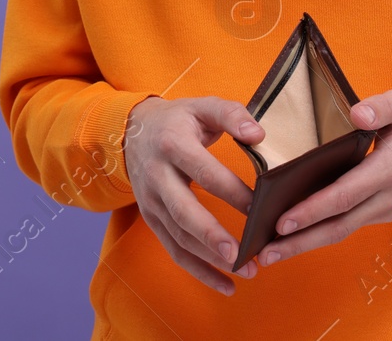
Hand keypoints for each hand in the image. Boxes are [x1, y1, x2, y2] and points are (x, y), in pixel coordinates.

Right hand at [124, 95, 264, 294]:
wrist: (131, 131)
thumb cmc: (178, 120)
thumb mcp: (201, 106)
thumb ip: (231, 114)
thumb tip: (258, 135)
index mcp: (172, 144)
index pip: (204, 172)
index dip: (232, 190)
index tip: (260, 206)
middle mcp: (157, 175)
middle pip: (183, 210)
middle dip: (211, 235)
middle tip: (240, 254)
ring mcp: (151, 201)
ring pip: (179, 236)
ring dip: (210, 259)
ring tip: (245, 271)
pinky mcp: (152, 219)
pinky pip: (174, 250)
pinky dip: (199, 271)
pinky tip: (227, 286)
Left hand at [255, 90, 391, 266]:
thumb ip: (381, 107)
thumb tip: (357, 113)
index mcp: (389, 170)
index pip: (345, 195)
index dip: (314, 210)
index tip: (283, 221)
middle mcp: (387, 197)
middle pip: (339, 225)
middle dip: (301, 241)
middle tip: (266, 254)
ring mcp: (385, 208)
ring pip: (342, 230)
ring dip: (306, 243)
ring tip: (270, 253)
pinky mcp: (380, 211)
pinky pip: (347, 225)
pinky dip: (320, 232)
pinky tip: (294, 235)